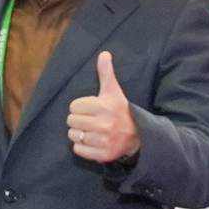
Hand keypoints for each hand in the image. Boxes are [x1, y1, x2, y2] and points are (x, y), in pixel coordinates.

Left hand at [64, 49, 140, 166]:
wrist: (138, 135)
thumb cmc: (121, 110)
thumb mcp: (114, 91)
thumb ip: (106, 73)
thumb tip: (104, 53)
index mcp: (104, 106)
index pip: (73, 107)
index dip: (80, 107)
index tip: (91, 109)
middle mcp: (104, 124)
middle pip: (71, 121)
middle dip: (78, 120)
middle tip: (90, 121)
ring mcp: (104, 140)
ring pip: (73, 135)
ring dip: (79, 134)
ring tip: (90, 131)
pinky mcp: (103, 154)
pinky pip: (78, 150)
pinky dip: (82, 147)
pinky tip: (92, 142)